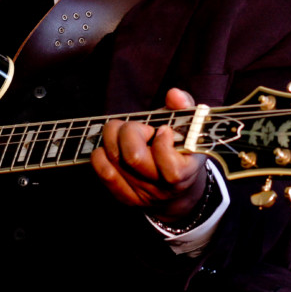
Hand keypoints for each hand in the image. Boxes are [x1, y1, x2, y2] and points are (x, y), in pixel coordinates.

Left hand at [91, 88, 207, 222]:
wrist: (176, 183)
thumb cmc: (181, 146)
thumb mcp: (189, 126)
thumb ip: (184, 107)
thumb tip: (173, 94)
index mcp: (185, 173)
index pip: (171, 168)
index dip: (163, 144)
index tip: (164, 130)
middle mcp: (162, 188)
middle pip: (134, 158)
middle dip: (131, 131)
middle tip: (140, 127)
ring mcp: (142, 194)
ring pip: (115, 160)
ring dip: (113, 137)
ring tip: (123, 132)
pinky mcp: (124, 196)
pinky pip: (104, 172)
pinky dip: (101, 154)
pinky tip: (110, 146)